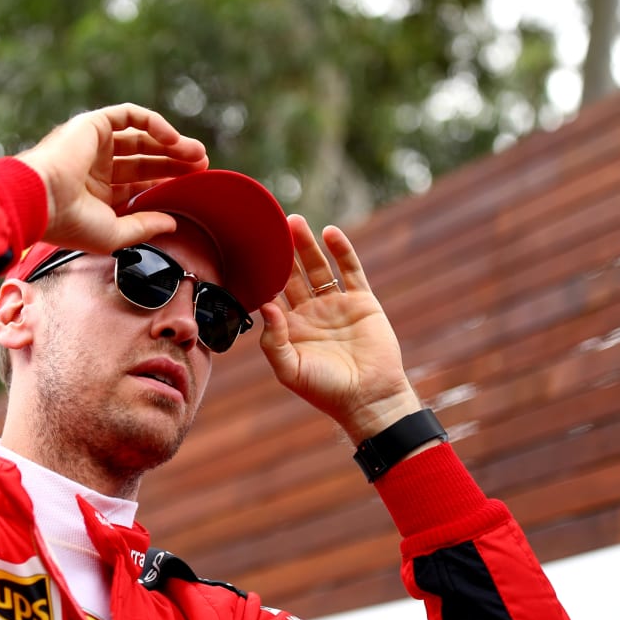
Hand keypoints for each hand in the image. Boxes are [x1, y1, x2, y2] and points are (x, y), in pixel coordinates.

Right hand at [17, 103, 208, 252]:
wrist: (41, 200)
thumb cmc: (70, 224)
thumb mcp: (115, 235)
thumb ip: (144, 226)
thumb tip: (172, 223)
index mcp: (96, 193)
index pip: (139, 184)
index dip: (166, 184)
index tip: (191, 187)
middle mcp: (95, 166)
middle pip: (144, 159)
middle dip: (174, 162)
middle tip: (201, 166)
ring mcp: (93, 144)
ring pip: (141, 137)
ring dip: (171, 143)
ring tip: (196, 153)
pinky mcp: (92, 124)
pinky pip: (130, 115)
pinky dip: (154, 123)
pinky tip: (174, 139)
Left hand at [259, 215, 423, 443]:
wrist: (369, 398)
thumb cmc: (326, 390)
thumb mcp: (290, 370)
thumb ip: (274, 340)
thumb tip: (266, 305)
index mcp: (292, 328)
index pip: (274, 294)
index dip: (264, 274)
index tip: (250, 252)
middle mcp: (312, 313)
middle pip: (294, 274)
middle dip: (283, 252)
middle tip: (272, 227)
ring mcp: (337, 305)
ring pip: (319, 268)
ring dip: (307, 245)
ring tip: (295, 221)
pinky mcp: (362, 302)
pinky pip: (351, 271)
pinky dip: (341, 251)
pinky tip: (330, 233)